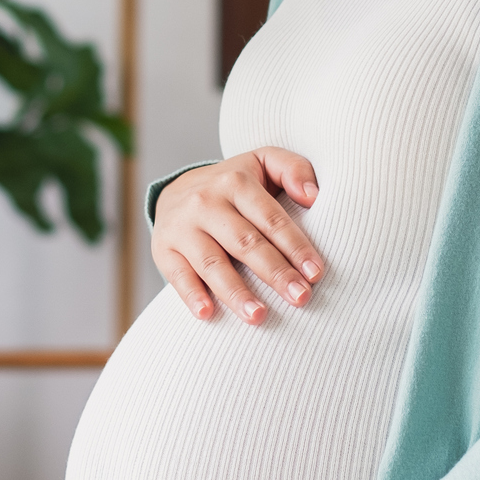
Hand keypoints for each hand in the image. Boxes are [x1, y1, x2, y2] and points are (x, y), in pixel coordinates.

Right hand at [151, 148, 322, 324]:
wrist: (176, 191)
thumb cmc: (234, 185)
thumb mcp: (263, 163)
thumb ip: (293, 168)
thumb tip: (313, 196)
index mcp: (235, 182)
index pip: (270, 218)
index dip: (295, 247)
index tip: (315, 273)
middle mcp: (206, 202)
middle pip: (245, 243)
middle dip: (275, 273)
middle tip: (300, 298)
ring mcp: (182, 227)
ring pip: (212, 263)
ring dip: (236, 291)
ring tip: (259, 316)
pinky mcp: (164, 249)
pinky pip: (177, 275)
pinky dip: (192, 294)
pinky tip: (208, 313)